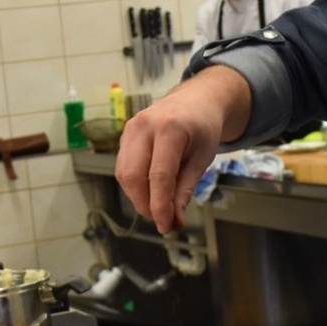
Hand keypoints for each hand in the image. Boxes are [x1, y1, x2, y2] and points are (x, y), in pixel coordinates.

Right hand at [115, 70, 244, 232]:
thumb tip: (174, 220)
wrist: (196, 99)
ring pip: (124, 173)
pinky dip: (134, 185)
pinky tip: (150, 192)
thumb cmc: (203, 128)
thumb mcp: (202, 159)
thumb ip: (185, 189)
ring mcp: (131, 128)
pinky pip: (123, 166)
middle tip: (162, 220)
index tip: (167, 226)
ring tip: (157, 207)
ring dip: (137, 197)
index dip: (160, 206)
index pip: (159, 176)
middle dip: (145, 204)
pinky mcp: (125, 134)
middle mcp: (144, 126)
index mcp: (170, 129)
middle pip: (133, 176)